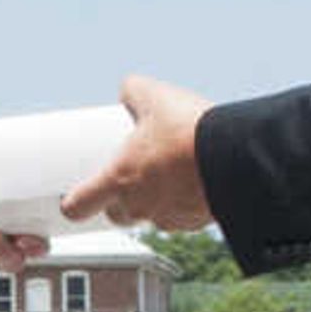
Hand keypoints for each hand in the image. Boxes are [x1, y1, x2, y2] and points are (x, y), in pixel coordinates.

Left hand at [60, 75, 214, 233]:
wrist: (237, 157)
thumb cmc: (189, 132)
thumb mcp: (154, 96)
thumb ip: (133, 91)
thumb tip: (128, 89)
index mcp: (118, 180)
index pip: (78, 206)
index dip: (73, 203)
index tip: (74, 198)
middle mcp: (140, 206)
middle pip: (116, 215)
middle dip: (119, 200)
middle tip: (130, 177)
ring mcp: (168, 218)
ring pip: (151, 217)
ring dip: (154, 201)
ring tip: (168, 174)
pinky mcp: (196, 222)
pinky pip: (182, 217)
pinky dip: (183, 204)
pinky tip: (194, 181)